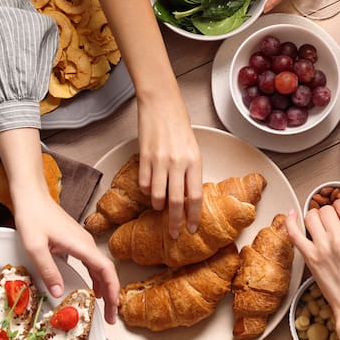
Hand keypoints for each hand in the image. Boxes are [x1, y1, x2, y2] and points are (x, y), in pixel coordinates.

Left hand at [12, 191, 118, 323]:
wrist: (32, 197)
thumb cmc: (33, 216)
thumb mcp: (35, 247)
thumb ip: (47, 270)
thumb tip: (58, 293)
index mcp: (81, 244)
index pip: (106, 270)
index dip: (113, 290)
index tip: (114, 308)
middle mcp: (86, 243)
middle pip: (107, 271)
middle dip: (112, 295)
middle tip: (111, 317)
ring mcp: (83, 242)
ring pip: (101, 268)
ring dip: (105, 288)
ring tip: (105, 308)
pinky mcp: (77, 242)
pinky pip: (92, 263)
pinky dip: (96, 278)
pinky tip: (93, 289)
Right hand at [136, 97, 202, 237]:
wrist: (161, 105)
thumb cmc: (179, 126)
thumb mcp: (193, 149)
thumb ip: (191, 172)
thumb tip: (188, 196)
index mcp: (194, 162)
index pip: (195, 197)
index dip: (193, 216)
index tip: (191, 229)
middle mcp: (178, 163)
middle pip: (177, 201)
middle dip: (175, 222)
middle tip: (174, 233)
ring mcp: (159, 161)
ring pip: (156, 196)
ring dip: (157, 205)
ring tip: (159, 206)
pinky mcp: (144, 157)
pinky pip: (143, 183)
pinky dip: (145, 191)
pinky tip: (148, 188)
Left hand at [284, 202, 339, 339]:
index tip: (339, 211)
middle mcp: (339, 236)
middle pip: (326, 210)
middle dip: (328, 214)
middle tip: (330, 222)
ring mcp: (322, 246)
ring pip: (311, 216)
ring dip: (314, 217)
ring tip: (317, 225)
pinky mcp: (310, 257)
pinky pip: (294, 233)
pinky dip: (290, 222)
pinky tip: (291, 215)